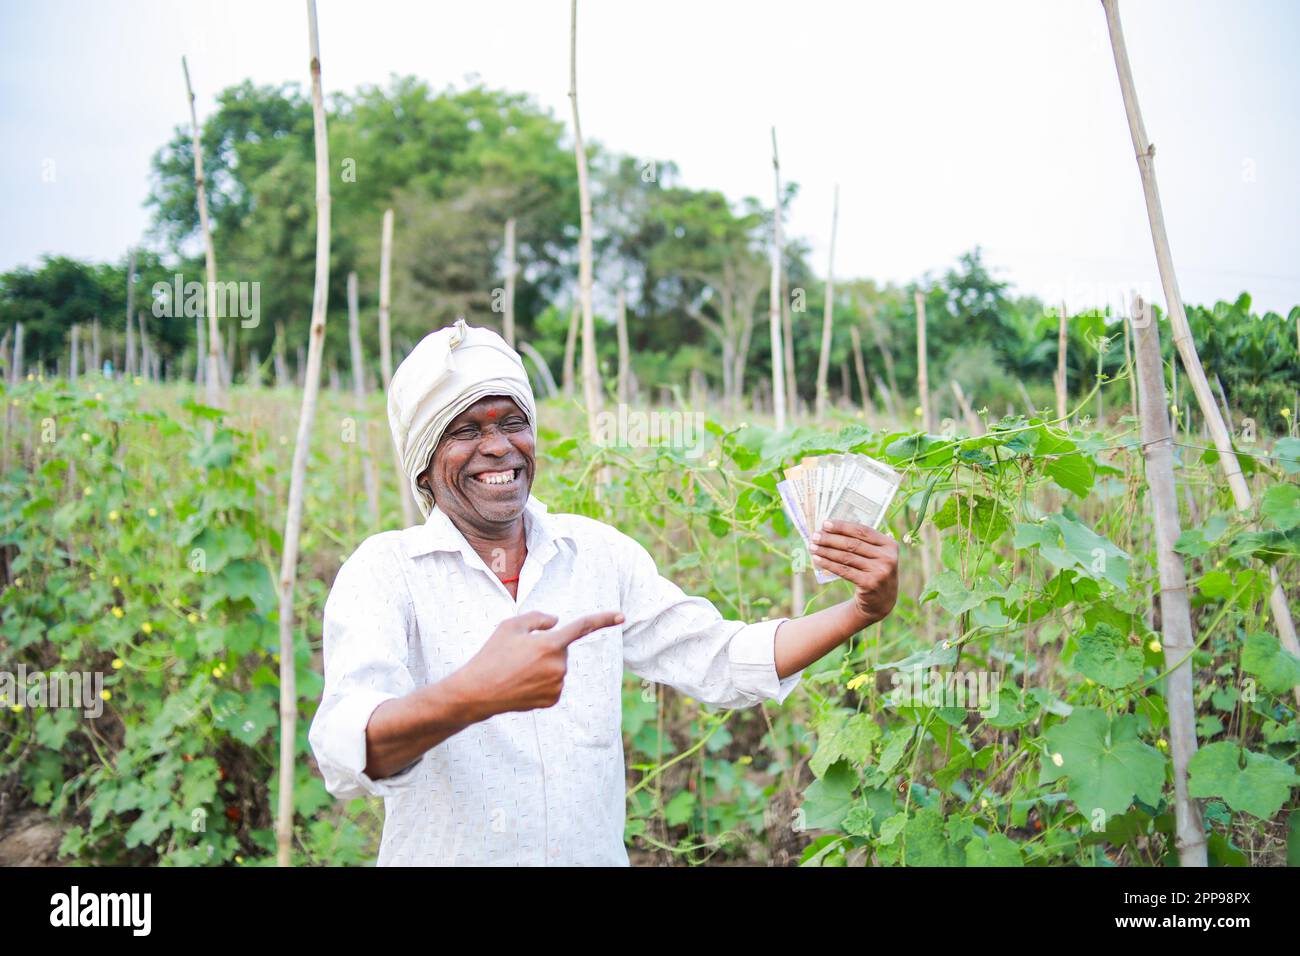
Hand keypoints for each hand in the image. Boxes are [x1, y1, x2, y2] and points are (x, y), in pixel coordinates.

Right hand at [461, 610, 623, 716]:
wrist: (478, 692)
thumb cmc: (492, 654)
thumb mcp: (510, 626)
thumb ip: (538, 618)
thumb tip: (556, 621)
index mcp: (550, 644)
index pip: (582, 627)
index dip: (603, 619)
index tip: (621, 616)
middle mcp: (559, 666)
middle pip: (560, 648)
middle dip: (546, 647)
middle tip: (519, 654)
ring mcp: (557, 685)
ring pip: (557, 666)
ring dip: (543, 665)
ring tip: (517, 670)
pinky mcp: (552, 699)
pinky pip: (553, 683)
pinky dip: (541, 681)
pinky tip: (522, 683)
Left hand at [809, 520, 898, 626]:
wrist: (881, 600)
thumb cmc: (874, 571)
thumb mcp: (876, 555)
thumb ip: (863, 542)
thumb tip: (830, 528)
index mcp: (890, 545)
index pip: (863, 531)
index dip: (842, 526)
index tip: (825, 523)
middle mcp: (888, 558)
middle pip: (853, 544)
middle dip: (831, 539)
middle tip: (815, 536)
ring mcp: (880, 571)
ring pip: (847, 557)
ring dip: (826, 551)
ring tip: (812, 547)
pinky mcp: (870, 584)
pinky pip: (844, 570)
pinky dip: (828, 564)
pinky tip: (817, 559)